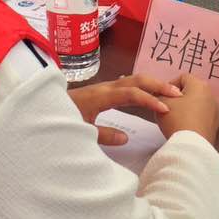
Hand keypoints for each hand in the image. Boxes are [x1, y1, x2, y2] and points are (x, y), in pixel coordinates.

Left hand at [67, 74, 181, 145]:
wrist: (41, 106)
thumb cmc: (60, 120)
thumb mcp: (80, 132)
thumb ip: (103, 135)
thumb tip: (125, 138)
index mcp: (100, 96)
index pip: (131, 94)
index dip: (149, 100)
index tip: (165, 108)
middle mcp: (104, 87)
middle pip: (136, 80)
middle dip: (157, 85)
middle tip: (177, 94)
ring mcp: (104, 87)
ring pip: (133, 80)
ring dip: (152, 84)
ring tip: (170, 92)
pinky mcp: (103, 91)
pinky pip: (127, 84)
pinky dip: (143, 86)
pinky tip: (149, 93)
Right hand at [156, 74, 218, 143]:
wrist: (191, 145)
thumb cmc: (176, 118)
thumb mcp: (161, 102)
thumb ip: (161, 94)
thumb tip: (164, 96)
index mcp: (199, 85)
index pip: (182, 77)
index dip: (169, 85)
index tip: (161, 97)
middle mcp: (211, 95)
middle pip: (191, 91)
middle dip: (178, 97)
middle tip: (167, 107)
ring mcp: (215, 111)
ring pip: (197, 104)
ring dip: (187, 108)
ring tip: (175, 119)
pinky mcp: (215, 125)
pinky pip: (202, 117)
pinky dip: (193, 119)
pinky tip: (184, 128)